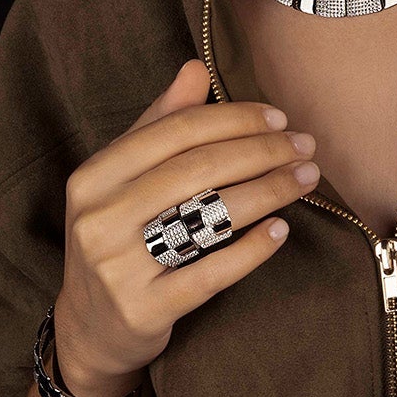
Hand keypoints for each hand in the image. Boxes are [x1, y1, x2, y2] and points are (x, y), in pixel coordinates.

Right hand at [53, 59, 317, 394]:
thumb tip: (195, 67)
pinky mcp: (143, 310)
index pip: (175, 131)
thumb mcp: (122, 179)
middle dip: (262, 152)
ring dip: (270, 191)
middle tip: (305, 146)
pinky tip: (281, 230)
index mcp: (93, 176)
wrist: (88, 329)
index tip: (278, 118)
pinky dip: (251, 249)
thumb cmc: (116, 238)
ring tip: (307, 179)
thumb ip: (159, 123)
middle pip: (198, 170)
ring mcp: (117, 269)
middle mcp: (98, 218)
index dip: (233, 119)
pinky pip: (210, 274)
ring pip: (208, 217)